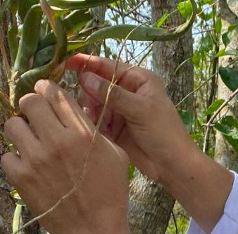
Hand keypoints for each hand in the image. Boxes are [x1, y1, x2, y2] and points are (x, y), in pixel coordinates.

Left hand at [0, 79, 134, 233]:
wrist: (95, 231)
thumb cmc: (110, 194)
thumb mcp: (115, 156)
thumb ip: (95, 131)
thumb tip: (75, 114)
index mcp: (82, 133)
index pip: (55, 93)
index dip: (47, 89)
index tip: (45, 94)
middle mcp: (57, 140)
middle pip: (29, 102)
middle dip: (31, 107)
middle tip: (35, 118)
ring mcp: (36, 159)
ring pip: (12, 125)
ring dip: (20, 131)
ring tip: (30, 143)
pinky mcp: (21, 178)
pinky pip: (7, 156)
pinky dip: (15, 160)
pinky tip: (27, 168)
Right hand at [66, 53, 199, 185]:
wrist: (173, 166)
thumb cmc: (164, 133)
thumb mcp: (141, 110)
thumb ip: (113, 94)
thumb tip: (84, 77)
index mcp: (138, 79)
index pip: (107, 66)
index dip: (87, 63)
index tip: (64, 62)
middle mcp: (127, 92)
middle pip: (96, 85)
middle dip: (89, 94)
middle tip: (90, 108)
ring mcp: (119, 110)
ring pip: (93, 104)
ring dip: (91, 112)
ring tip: (96, 122)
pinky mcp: (114, 128)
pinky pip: (96, 121)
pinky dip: (93, 125)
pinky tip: (97, 131)